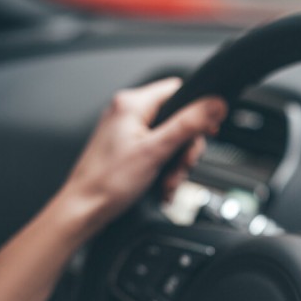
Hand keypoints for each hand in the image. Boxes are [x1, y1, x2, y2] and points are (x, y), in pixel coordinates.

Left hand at [57, 77, 226, 234]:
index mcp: (132, 103)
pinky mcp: (126, 147)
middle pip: (178, 119)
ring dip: (175, 163)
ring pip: (169, 138)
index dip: (198, 111)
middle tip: (181, 168)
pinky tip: (161, 184)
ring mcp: (126, 130)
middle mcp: (127, 112)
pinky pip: (157, 150)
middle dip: (184, 149)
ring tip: (167, 182)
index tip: (207, 132)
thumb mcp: (156, 151)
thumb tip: (215, 104)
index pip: (179, 91)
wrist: (85, 209)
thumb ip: (188, 125)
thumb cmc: (108, 182)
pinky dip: (164, 168)